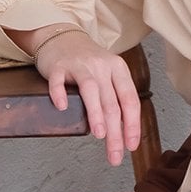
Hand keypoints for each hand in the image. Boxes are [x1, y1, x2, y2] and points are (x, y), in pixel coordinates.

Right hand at [16, 28, 140, 165]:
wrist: (62, 37)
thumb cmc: (87, 62)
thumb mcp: (108, 75)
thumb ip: (114, 98)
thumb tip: (121, 133)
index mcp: (118, 70)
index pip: (130, 100)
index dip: (132, 125)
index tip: (131, 145)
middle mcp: (101, 66)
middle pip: (112, 102)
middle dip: (115, 132)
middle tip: (115, 154)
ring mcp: (79, 65)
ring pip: (91, 90)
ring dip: (96, 113)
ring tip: (100, 134)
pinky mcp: (58, 66)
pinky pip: (58, 81)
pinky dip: (59, 93)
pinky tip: (62, 107)